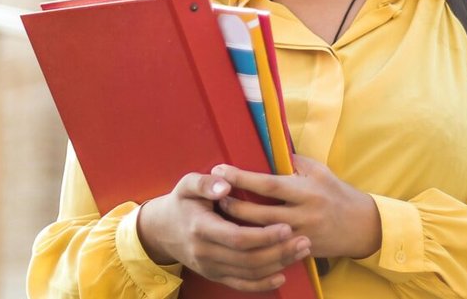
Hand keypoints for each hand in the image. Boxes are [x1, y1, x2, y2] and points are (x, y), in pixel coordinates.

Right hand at [137, 171, 311, 291]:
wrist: (162, 230)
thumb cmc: (182, 202)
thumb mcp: (187, 185)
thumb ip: (205, 182)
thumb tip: (225, 184)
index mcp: (201, 228)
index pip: (237, 238)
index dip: (264, 236)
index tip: (287, 227)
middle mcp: (205, 252)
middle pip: (248, 259)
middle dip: (279, 252)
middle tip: (304, 240)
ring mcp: (210, 267)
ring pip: (249, 273)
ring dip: (278, 264)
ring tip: (301, 251)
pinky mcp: (214, 275)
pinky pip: (241, 284)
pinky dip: (262, 284)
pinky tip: (282, 275)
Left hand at [214, 155, 382, 259]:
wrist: (362, 226)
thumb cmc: (337, 193)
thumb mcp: (319, 171)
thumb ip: (294, 162)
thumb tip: (267, 149)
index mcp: (307, 190)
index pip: (268, 184)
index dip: (242, 178)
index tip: (221, 170)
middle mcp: (304, 214)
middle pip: (260, 213)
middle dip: (234, 204)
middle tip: (214, 195)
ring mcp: (301, 235)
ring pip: (262, 234)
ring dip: (239, 225)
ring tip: (220, 214)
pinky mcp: (301, 250)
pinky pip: (272, 248)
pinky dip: (254, 242)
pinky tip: (238, 236)